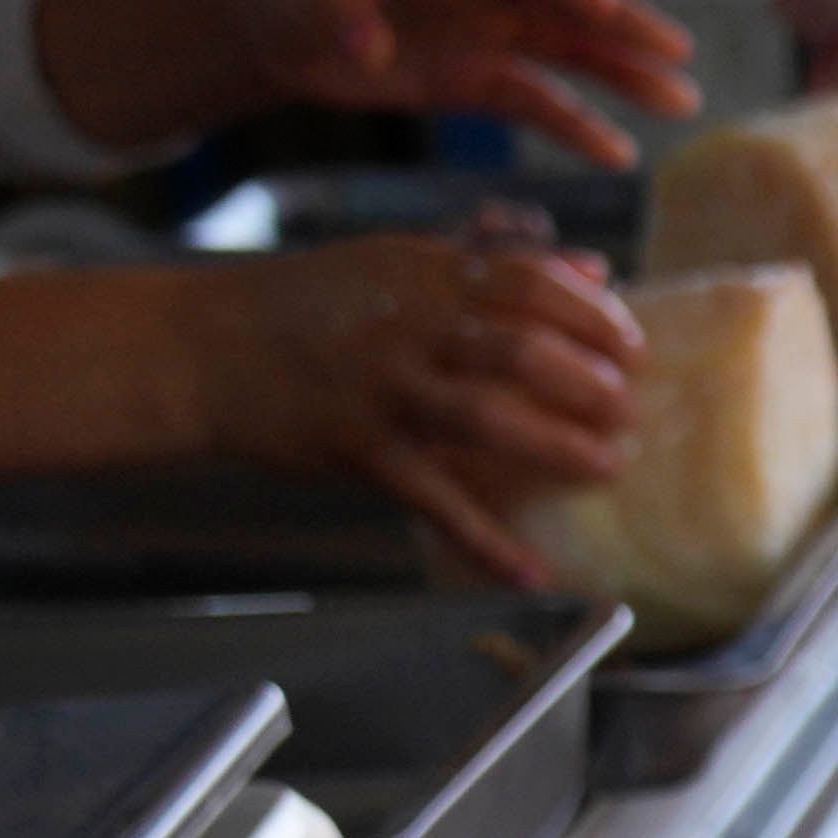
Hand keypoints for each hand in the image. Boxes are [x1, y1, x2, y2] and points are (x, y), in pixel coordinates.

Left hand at [54, 0, 698, 163]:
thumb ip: (334, 17)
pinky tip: (614, 154)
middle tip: (678, 51)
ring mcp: (474, 32)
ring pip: (560, 53)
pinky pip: (531, 100)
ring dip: (618, 77)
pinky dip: (572, 124)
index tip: (602, 1)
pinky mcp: (466, 76)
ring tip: (679, 102)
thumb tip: (371, 49)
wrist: (263, 14)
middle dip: (618, 28)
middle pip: (557, 4)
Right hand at [188, 231, 644, 592]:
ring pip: (488, 420)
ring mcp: (383, 391)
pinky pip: (434, 501)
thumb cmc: (309, 304)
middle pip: (521, 352)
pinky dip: (485, 542)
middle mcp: (409, 328)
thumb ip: (497, 267)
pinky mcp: (358, 450)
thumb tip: (593, 269)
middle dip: (590, 386)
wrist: (205, 348)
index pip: (531, 285)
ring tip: (606, 465)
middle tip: (630, 412)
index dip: (594, 320)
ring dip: (557, 447)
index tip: (632, 348)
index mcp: (427, 276)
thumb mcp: (400, 264)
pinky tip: (532, 573)